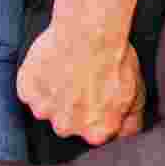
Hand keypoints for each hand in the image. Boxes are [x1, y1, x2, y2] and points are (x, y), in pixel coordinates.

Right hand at [17, 25, 145, 144]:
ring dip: (55, 94)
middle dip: (74, 106)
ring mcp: (45, 110)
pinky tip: (53, 64)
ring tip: (68, 69)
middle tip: (83, 79)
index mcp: (96, 132)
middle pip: (68, 123)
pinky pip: (30, 90)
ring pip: (48, 107)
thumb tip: (126, 134)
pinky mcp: (28, 91)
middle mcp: (68, 128)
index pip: (95, 132)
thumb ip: (131, 122)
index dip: (97, 112)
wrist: (91, 31)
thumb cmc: (115, 57)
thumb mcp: (137, 93)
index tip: (98, 94)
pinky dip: (38, 79)